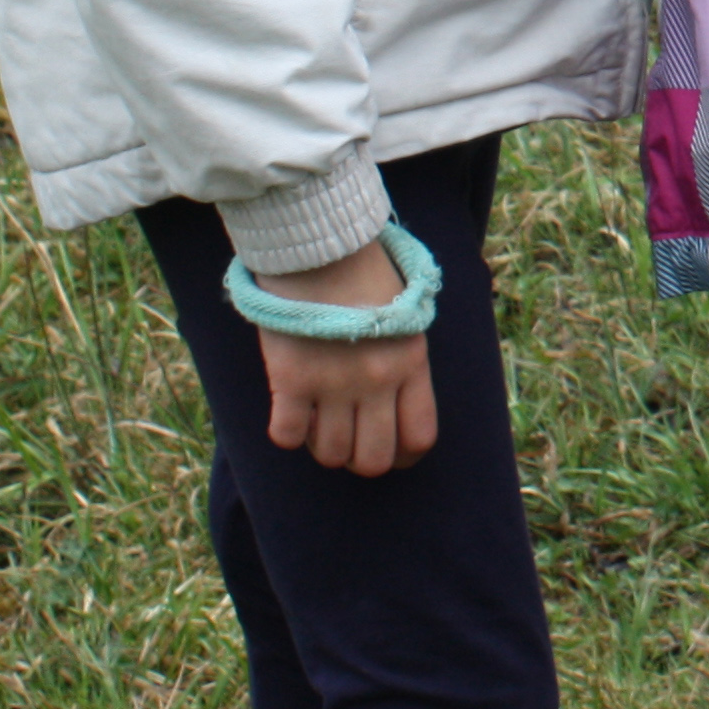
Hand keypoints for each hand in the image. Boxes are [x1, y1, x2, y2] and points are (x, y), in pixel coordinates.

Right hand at [255, 239, 437, 475]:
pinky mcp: (292, 380)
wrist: (320, 249)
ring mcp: (334, 384)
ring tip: (319, 421)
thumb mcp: (405, 317)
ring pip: (332, 454)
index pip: (420, 437)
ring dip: (323, 445)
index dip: (404, 454)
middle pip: (374, 459)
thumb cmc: (364, 277)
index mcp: (411, 364)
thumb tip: (397, 406)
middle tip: (349, 439)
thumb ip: (405, 363)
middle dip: (361, 459)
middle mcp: (378, 381)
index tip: (389, 448)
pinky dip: (288, 432)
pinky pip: (288, 435)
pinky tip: (291, 410)